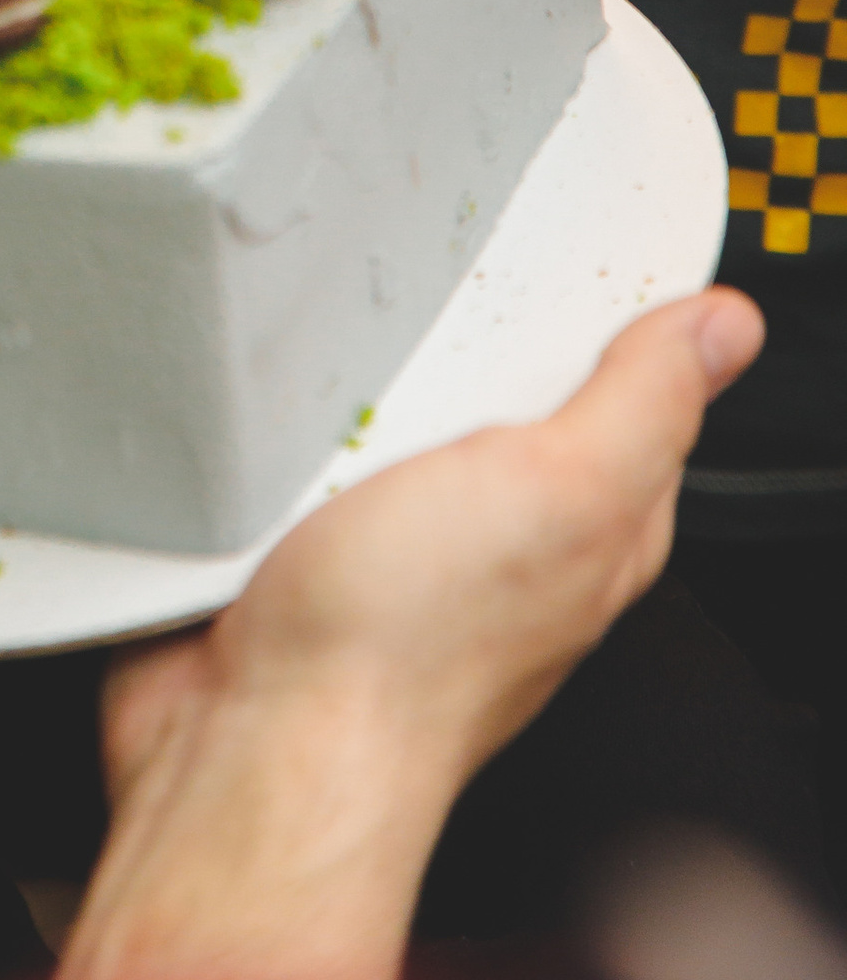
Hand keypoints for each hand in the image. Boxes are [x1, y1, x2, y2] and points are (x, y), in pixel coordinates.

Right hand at [43, 287, 763, 979]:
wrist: (252, 750)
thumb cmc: (399, 658)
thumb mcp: (556, 495)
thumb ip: (641, 406)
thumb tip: (726, 327)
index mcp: (594, 521)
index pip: (631, 381)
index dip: (610, 302)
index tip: (566, 228)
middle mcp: (505, 533)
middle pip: (506, 380)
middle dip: (469, 322)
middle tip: (435, 285)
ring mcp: (402, 539)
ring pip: (396, 407)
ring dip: (365, 368)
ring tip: (349, 347)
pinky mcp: (304, 544)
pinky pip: (304, 446)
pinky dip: (288, 420)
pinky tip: (281, 409)